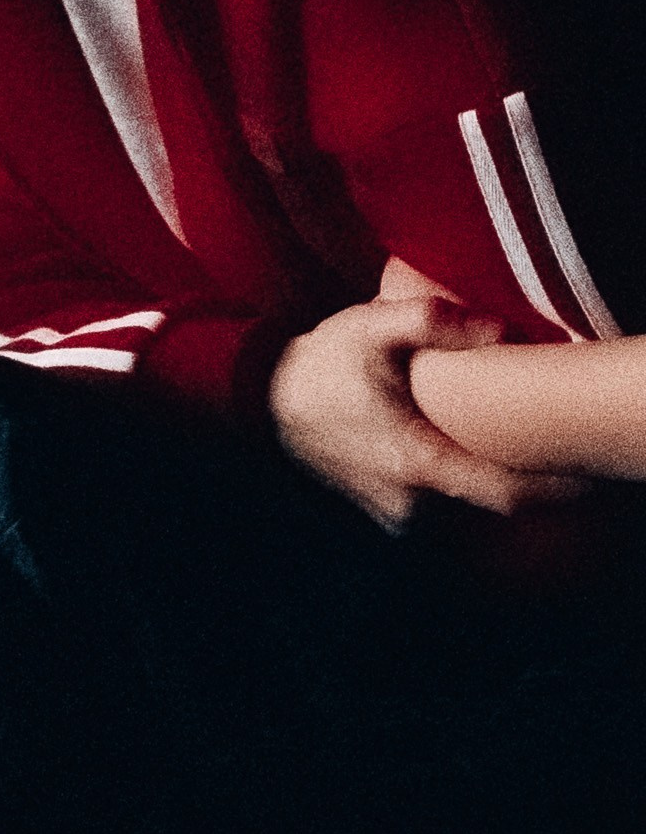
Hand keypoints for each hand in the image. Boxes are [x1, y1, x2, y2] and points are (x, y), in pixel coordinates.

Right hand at [270, 289, 582, 529]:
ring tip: (467, 432)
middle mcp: (409, 500)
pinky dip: (442, 481)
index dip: (549, 485)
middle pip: (488, 499)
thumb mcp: (374, 327)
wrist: (262, 397)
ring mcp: (393, 512)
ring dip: (470, 474)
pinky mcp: (381, 509)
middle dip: (506, 467)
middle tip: (512, 427)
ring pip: (459, 504)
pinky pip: (432, 506)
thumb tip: (498, 329)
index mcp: (418, 462)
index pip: (506, 495)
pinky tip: (433, 444)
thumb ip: (434, 321)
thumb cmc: (321, 362)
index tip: (571, 465)